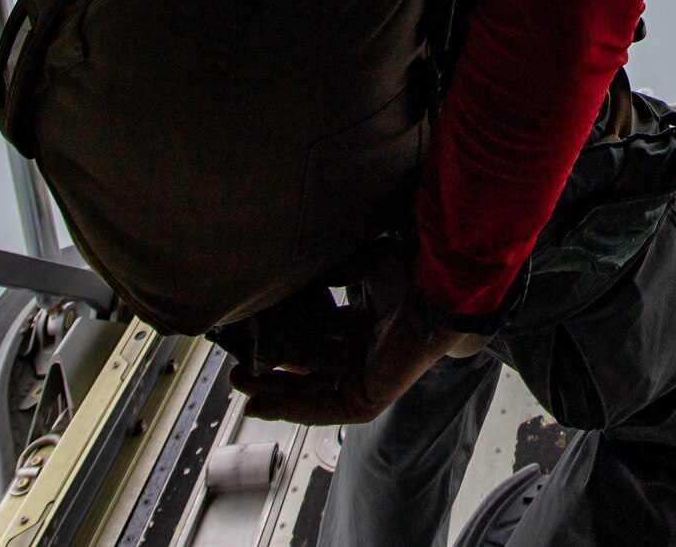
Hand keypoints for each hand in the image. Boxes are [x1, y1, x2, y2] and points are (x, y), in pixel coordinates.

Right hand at [232, 254, 488, 425]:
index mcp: (359, 326)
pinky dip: (293, 409)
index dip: (284, 343)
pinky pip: (324, 409)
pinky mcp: (369, 398)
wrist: (438, 292)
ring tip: (239, 388)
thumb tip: (308, 271)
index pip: (313, 340)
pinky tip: (263, 405)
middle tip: (237, 370)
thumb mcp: (367, 265)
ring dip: (274, 394)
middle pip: (306, 372)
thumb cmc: (413, 275)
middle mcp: (359, 353)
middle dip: (271, 375)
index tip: (253, 337)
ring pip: (309, 394)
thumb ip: (338, 271)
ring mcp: (364, 377)